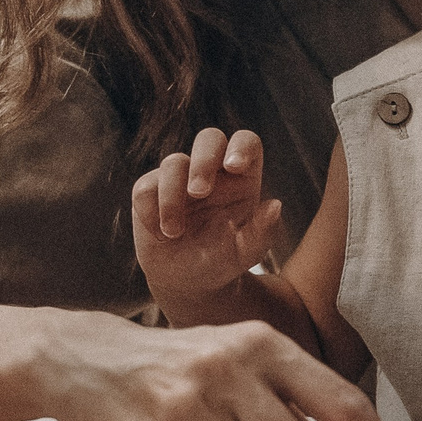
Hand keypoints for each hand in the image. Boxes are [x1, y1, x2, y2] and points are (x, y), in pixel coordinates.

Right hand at [131, 129, 283, 316]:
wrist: (187, 282)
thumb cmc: (222, 261)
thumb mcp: (246, 253)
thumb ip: (262, 231)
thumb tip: (275, 205)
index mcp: (241, 178)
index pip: (246, 143)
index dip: (242, 146)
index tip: (235, 166)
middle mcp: (211, 171)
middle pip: (209, 139)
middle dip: (203, 161)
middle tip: (199, 192)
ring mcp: (179, 178)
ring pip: (173, 163)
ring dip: (172, 197)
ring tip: (175, 232)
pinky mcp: (150, 191)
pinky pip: (145, 188)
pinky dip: (151, 213)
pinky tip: (161, 236)